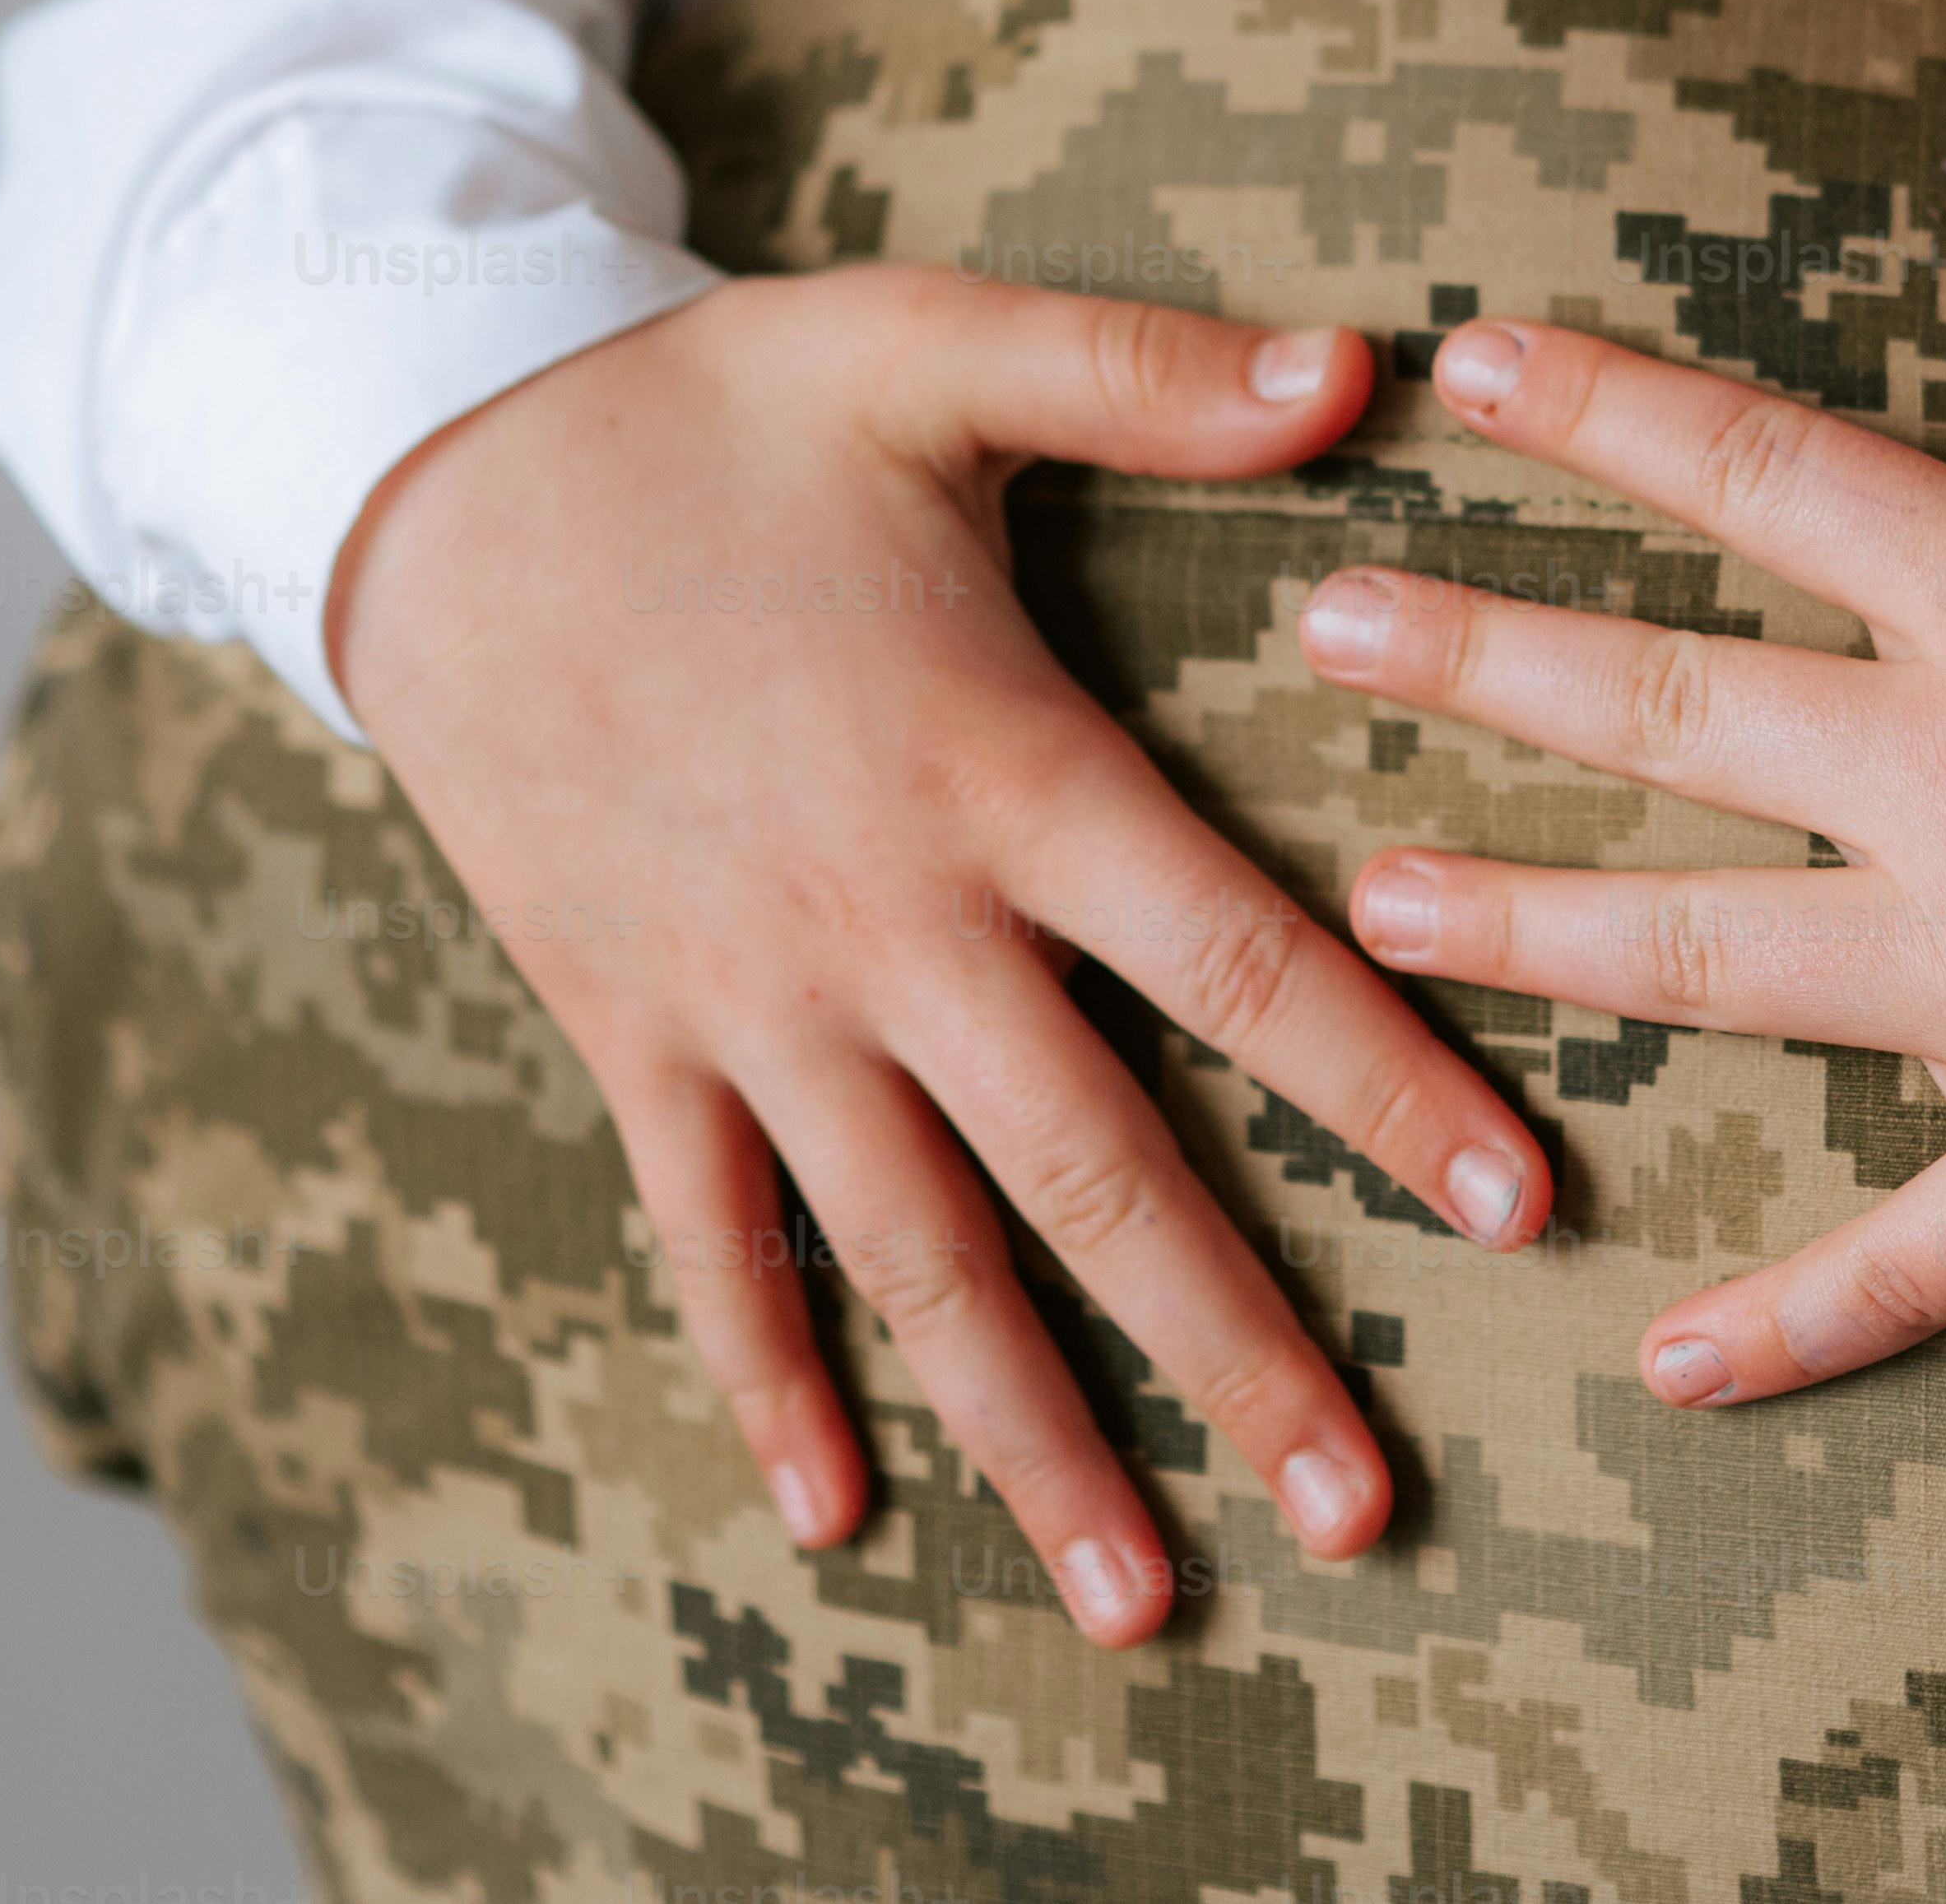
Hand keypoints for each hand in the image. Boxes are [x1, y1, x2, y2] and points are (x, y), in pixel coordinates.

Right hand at [327, 268, 1548, 1643]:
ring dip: (1033, 1433)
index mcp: (997, 765)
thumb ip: (1146, 371)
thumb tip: (1362, 364)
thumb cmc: (708, 408)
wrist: (430, 482)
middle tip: (1362, 1503)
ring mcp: (749, 998)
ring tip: (1144, 1598)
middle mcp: (885, 920)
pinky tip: (838, 1522)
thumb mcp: (929, 346)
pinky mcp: (633, 1029)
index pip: (1233, 959)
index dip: (1381, 1086)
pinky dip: (770, 1381)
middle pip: (1091, 1168)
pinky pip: (711, 1240)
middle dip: (1235, 1345)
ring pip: (918, 1255)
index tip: (1515, 1213)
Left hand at [1309, 183, 1945, 1409]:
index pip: (1761, 478)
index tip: (1464, 368)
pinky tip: (1661, 1364)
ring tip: (1371, 914)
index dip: (1605, 413)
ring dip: (1523, 933)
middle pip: (1664, 708)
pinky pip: (1895, 1263)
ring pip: (1702, 961)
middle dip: (1475, 660)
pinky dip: (1779, 1328)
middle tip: (1322, 632)